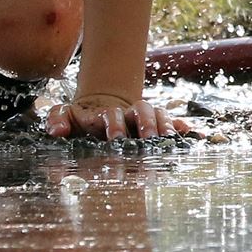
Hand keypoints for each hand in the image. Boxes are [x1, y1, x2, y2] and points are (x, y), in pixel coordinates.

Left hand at [46, 89, 189, 139]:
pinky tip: (194, 134)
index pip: (114, 115)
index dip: (115, 125)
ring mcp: (144, 119)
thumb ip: (56, 121)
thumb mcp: (64, 116)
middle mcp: (129, 113)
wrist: (98, 114)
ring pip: (160, 114)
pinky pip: (174, 123)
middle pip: (143, 110)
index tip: (114, 139)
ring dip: (165, 125)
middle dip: (146, 124)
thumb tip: (57, 133)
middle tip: (147, 141)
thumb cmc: (80, 120)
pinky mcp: (156, 126)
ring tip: (169, 141)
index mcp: (107, 113)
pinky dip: (184, 127)